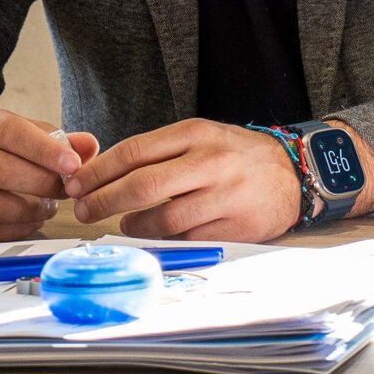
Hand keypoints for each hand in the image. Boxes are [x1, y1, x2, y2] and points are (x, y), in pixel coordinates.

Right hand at [0, 107, 97, 242]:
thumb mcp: (26, 132)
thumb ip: (60, 139)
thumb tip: (89, 145)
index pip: (11, 133)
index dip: (45, 151)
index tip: (73, 165)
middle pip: (0, 170)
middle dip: (42, 184)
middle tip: (67, 191)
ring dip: (30, 210)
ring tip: (49, 207)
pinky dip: (14, 229)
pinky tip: (30, 220)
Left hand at [67, 118, 305, 241]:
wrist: (297, 172)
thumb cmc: (239, 156)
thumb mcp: (203, 138)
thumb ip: (161, 152)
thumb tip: (104, 175)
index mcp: (197, 133)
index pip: (134, 151)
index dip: (98, 171)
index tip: (76, 184)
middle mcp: (210, 161)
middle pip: (142, 185)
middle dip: (103, 201)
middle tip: (84, 210)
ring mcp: (225, 195)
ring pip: (163, 218)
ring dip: (134, 225)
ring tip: (125, 224)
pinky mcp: (236, 226)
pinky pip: (188, 239)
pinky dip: (166, 240)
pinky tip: (158, 235)